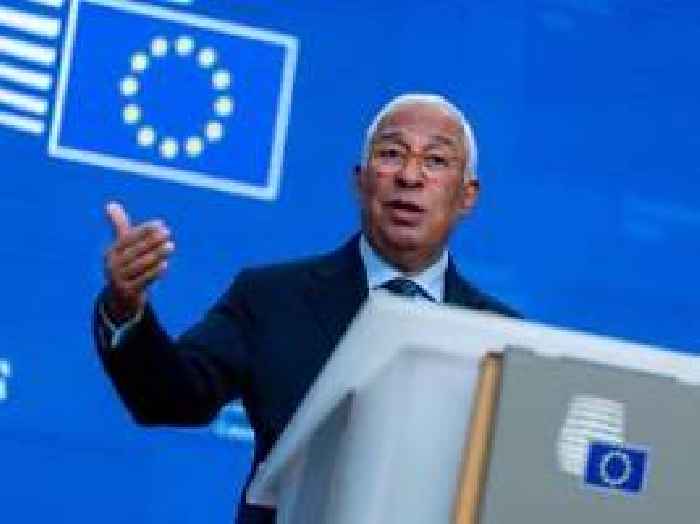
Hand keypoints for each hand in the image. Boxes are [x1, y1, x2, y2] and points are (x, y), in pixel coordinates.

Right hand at [103, 201, 173, 321]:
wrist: (120, 299)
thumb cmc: (125, 267)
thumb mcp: (121, 248)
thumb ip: (119, 227)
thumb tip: (110, 204)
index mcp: (111, 252)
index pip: (128, 238)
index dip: (144, 230)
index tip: (160, 224)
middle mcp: (112, 265)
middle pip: (135, 251)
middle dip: (152, 241)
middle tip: (168, 233)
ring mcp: (119, 280)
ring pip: (140, 265)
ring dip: (157, 255)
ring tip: (171, 246)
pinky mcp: (128, 292)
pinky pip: (143, 281)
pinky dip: (154, 272)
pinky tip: (165, 265)